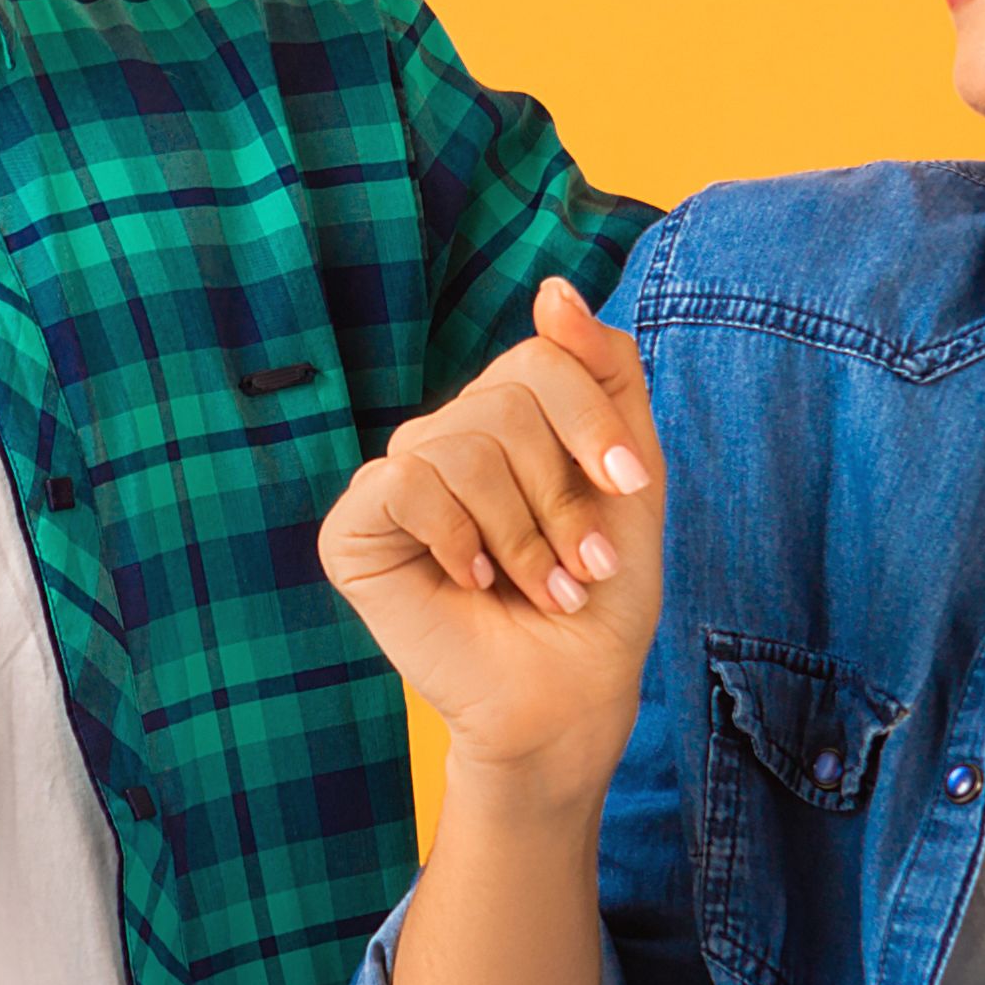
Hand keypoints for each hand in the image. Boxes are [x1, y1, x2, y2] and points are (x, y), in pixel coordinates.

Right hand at [320, 281, 665, 798]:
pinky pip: (406, 482)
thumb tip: (551, 289)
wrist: (568, 696)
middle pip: (505, 401)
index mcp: (507, 417)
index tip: (629, 487)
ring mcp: (397, 481)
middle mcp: (446, 437)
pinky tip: (471, 582)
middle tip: (579, 568)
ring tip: (541, 588)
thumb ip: (602, 372)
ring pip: (462, 444)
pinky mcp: (354, 528)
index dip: (589, 421)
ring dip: (521, 532)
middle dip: (560, 494)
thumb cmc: (600, 593)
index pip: (540, 356)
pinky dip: (456, 537)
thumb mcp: (630, 470)